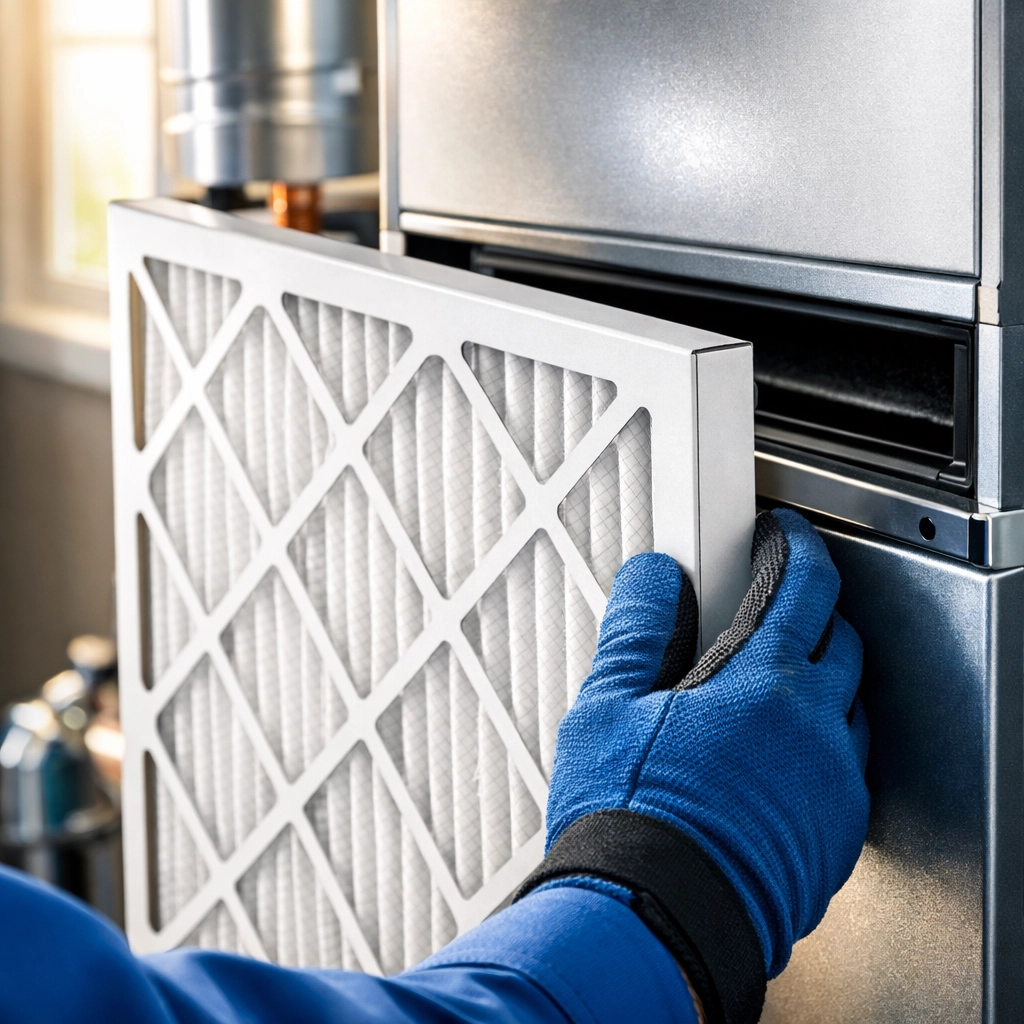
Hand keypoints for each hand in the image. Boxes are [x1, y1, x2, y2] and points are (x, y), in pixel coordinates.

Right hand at [517, 509, 869, 1023]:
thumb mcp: (605, 710)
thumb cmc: (629, 824)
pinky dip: (822, 746)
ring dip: (820, 682)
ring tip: (767, 690)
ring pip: (851, 706)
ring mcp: (833, 786)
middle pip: (840, 639)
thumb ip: (637, 632)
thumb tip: (653, 578)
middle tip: (771, 608)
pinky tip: (777, 760)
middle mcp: (813, 730)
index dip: (797, 548)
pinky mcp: (836, 837)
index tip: (784, 535)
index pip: (804, 587)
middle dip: (812, 611)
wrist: (656, 924)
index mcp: (761, 687)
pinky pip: (848, 769)